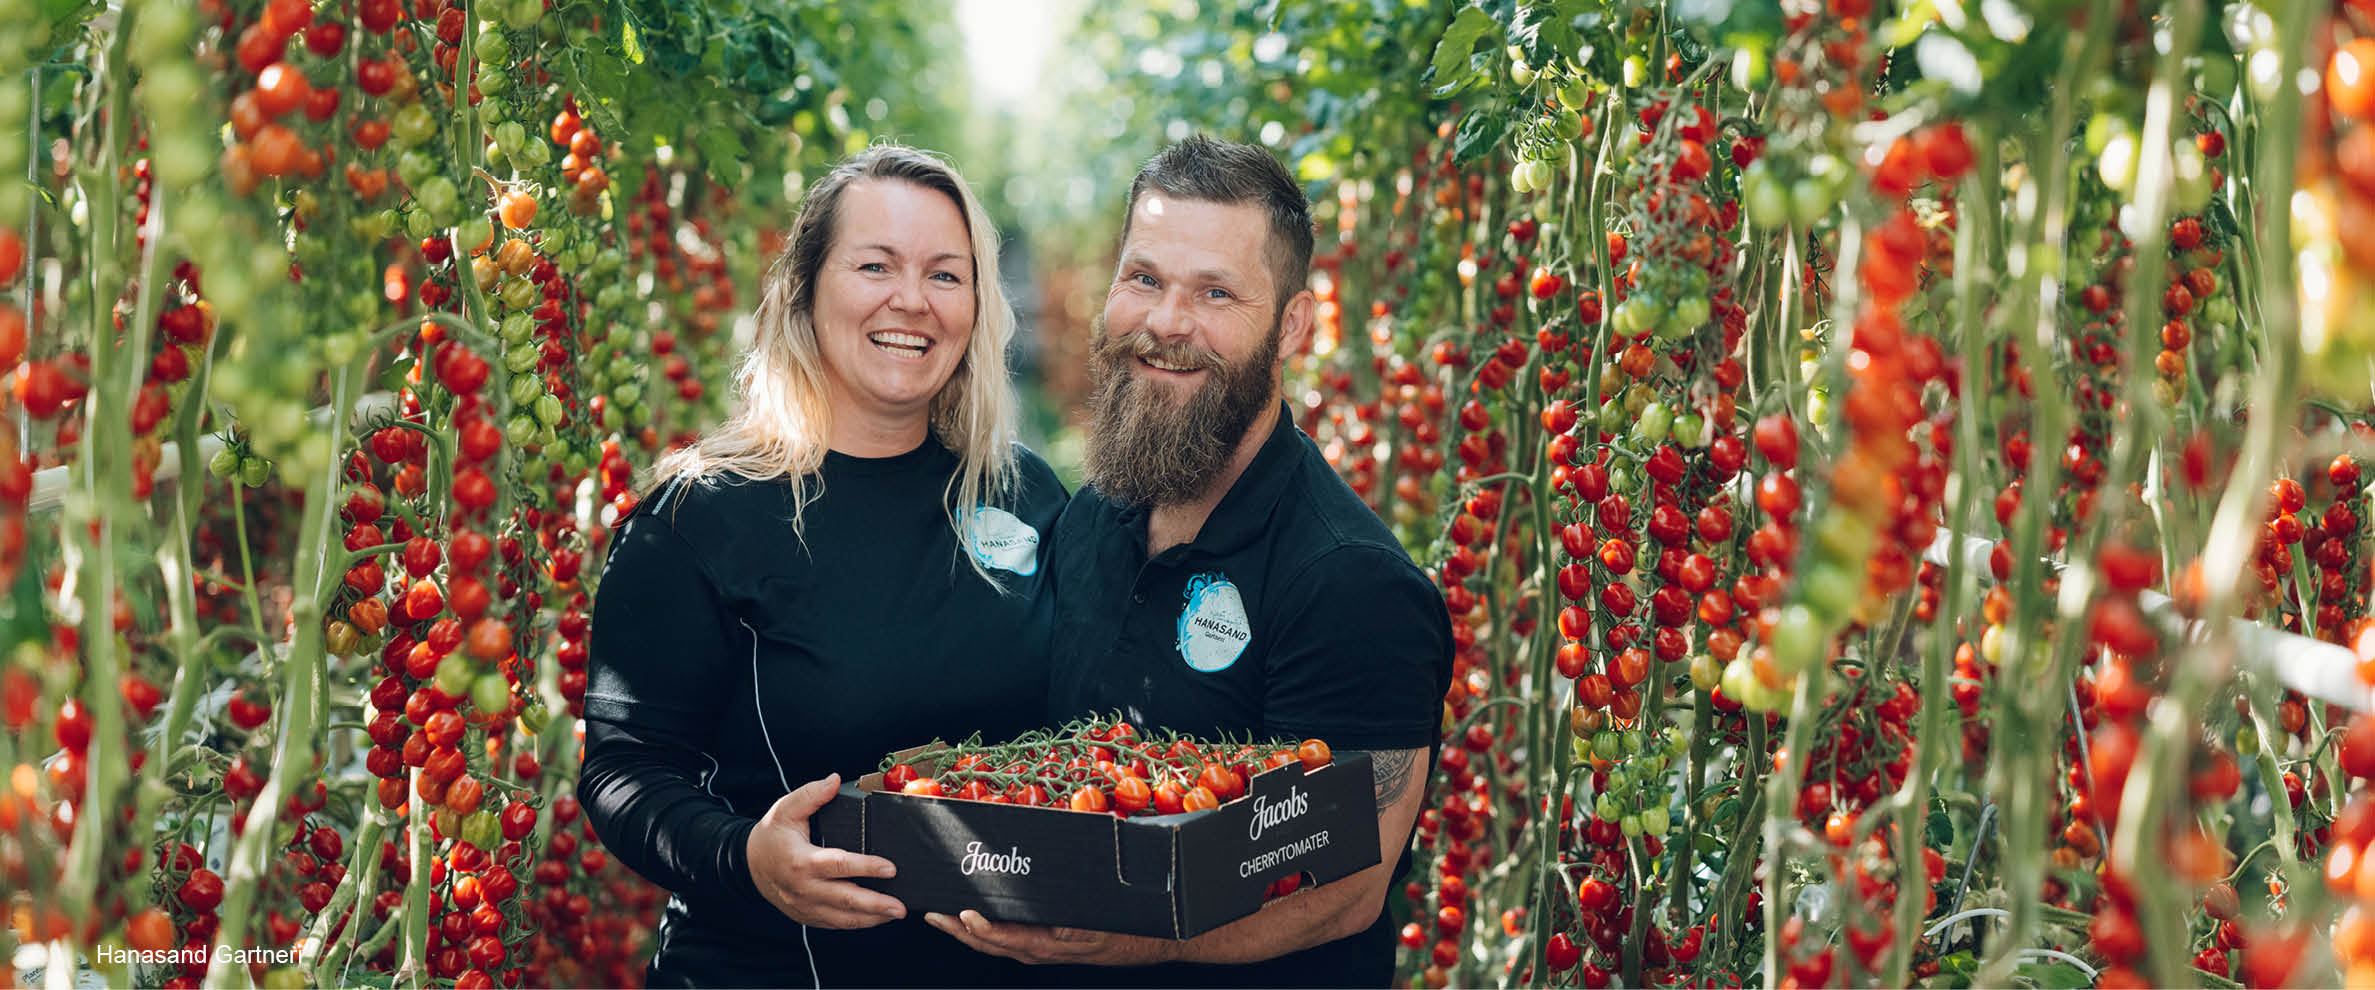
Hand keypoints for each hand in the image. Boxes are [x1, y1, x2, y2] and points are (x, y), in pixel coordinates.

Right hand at [746, 773, 904, 929]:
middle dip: (876, 904)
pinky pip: (835, 923)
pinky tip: (875, 918)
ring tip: (895, 914)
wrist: (749, 864)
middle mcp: (804, 888)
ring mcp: (805, 905)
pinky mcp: (807, 915)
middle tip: (900, 906)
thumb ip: (811, 794)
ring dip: (872, 918)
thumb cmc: (772, 836)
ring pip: (843, 918)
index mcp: (801, 861)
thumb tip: (833, 780)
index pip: (839, 865)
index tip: (890, 868)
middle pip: (845, 899)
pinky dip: (857, 923)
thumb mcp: (785, 809)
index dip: (867, 867)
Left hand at [925, 910, 1174, 965]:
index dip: (980, 929)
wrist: (1148, 942)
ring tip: (943, 915)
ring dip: (966, 930)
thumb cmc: (1126, 930)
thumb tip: (1052, 927)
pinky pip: (1008, 938)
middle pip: (989, 942)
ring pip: (994, 942)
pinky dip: (986, 929)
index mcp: (1050, 945)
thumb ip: (1075, 927)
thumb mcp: (1102, 925)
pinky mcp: (1043, 942)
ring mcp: (1039, 948)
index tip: (963, 914)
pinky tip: (976, 917)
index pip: (1005, 938)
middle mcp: (1039, 949)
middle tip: (933, 913)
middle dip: (958, 929)